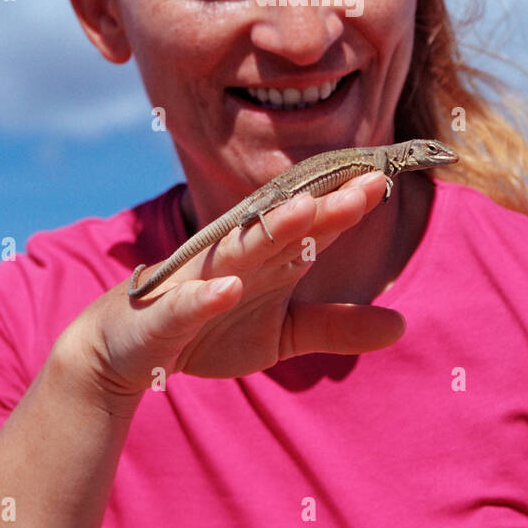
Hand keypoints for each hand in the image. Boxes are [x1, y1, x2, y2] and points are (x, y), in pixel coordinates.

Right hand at [59, 171, 405, 404]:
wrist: (125, 349)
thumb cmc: (209, 329)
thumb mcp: (282, 334)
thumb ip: (336, 325)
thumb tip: (402, 324)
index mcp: (268, 258)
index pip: (314, 226)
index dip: (348, 204)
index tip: (387, 178)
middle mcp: (237, 258)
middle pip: (286, 228)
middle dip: (326, 205)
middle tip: (369, 180)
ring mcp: (200, 282)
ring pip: (240, 251)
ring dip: (272, 231)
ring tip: (308, 211)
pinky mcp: (166, 317)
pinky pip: (188, 305)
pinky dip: (207, 296)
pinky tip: (231, 288)